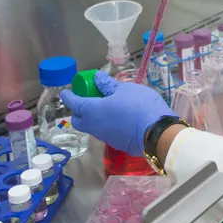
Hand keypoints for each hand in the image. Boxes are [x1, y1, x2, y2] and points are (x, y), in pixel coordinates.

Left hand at [60, 73, 177, 155]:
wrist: (156, 133)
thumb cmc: (139, 106)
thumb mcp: (124, 89)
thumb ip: (108, 84)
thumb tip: (97, 78)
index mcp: (92, 111)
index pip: (73, 103)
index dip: (68, 97)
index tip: (66, 92)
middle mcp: (94, 126)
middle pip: (78, 120)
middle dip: (78, 111)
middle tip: (87, 100)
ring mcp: (104, 137)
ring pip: (91, 127)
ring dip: (92, 118)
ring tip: (105, 106)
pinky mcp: (116, 143)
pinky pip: (104, 132)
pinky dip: (105, 124)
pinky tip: (117, 117)